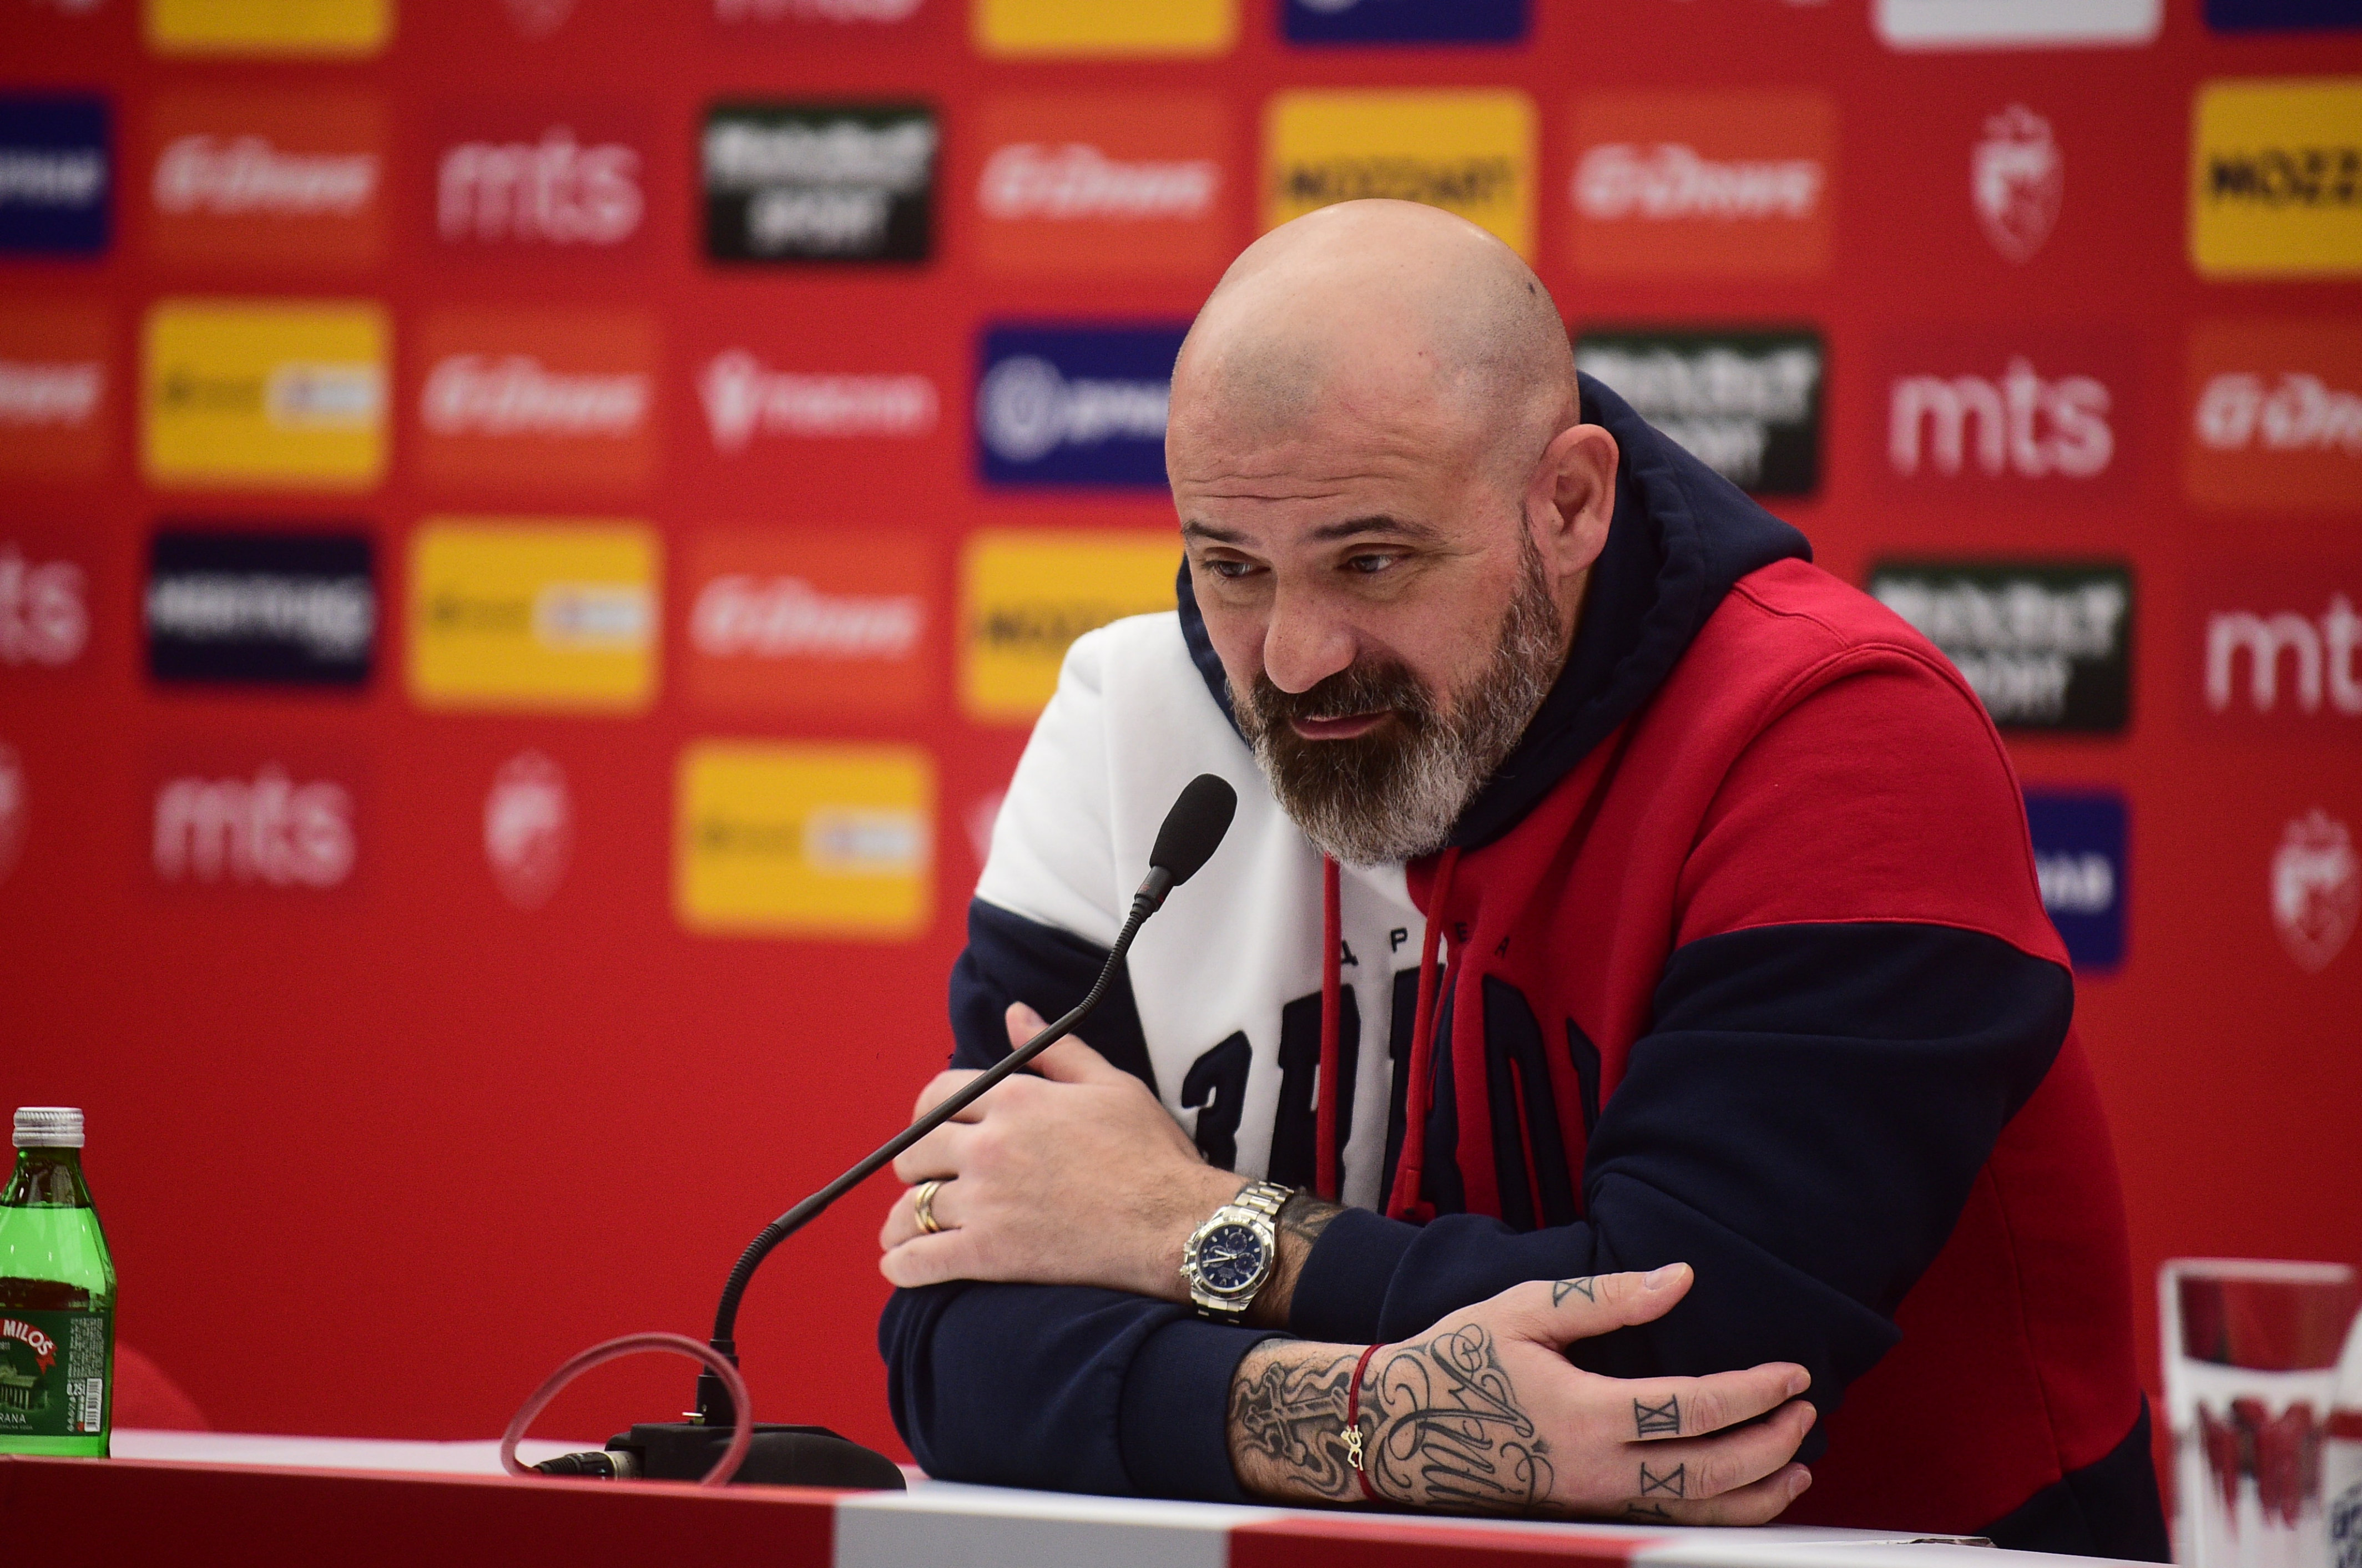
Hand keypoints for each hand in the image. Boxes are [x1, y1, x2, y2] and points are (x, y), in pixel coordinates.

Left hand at [878, 1003, 1241, 1298]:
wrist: (1175, 1223)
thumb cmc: (1152, 1156)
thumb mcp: (1111, 1085)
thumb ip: (1056, 1050)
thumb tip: (1015, 1015)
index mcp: (1017, 1099)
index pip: (940, 1096)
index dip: (928, 1113)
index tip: (932, 1129)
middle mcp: (991, 1146)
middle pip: (916, 1151)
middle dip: (913, 1166)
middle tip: (922, 1179)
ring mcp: (987, 1201)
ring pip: (914, 1207)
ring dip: (903, 1219)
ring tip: (904, 1229)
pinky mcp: (990, 1254)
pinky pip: (923, 1259)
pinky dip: (904, 1265)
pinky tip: (901, 1266)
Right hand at [1227, 1264, 1815, 1522]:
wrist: (1397, 1427)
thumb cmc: (1457, 1360)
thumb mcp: (1525, 1309)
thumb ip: (1608, 1299)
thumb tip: (1679, 1279)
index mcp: (1584, 1414)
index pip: (1695, 1410)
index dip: (1754, 1392)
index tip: (1793, 1371)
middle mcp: (1595, 1471)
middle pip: (1710, 1472)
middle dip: (1771, 1442)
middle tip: (1806, 1410)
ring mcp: (1591, 1502)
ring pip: (1696, 1513)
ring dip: (1758, 1492)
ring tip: (1799, 1463)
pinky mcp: (1585, 1513)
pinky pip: (1668, 1522)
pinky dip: (1718, 1515)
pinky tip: (1743, 1497)